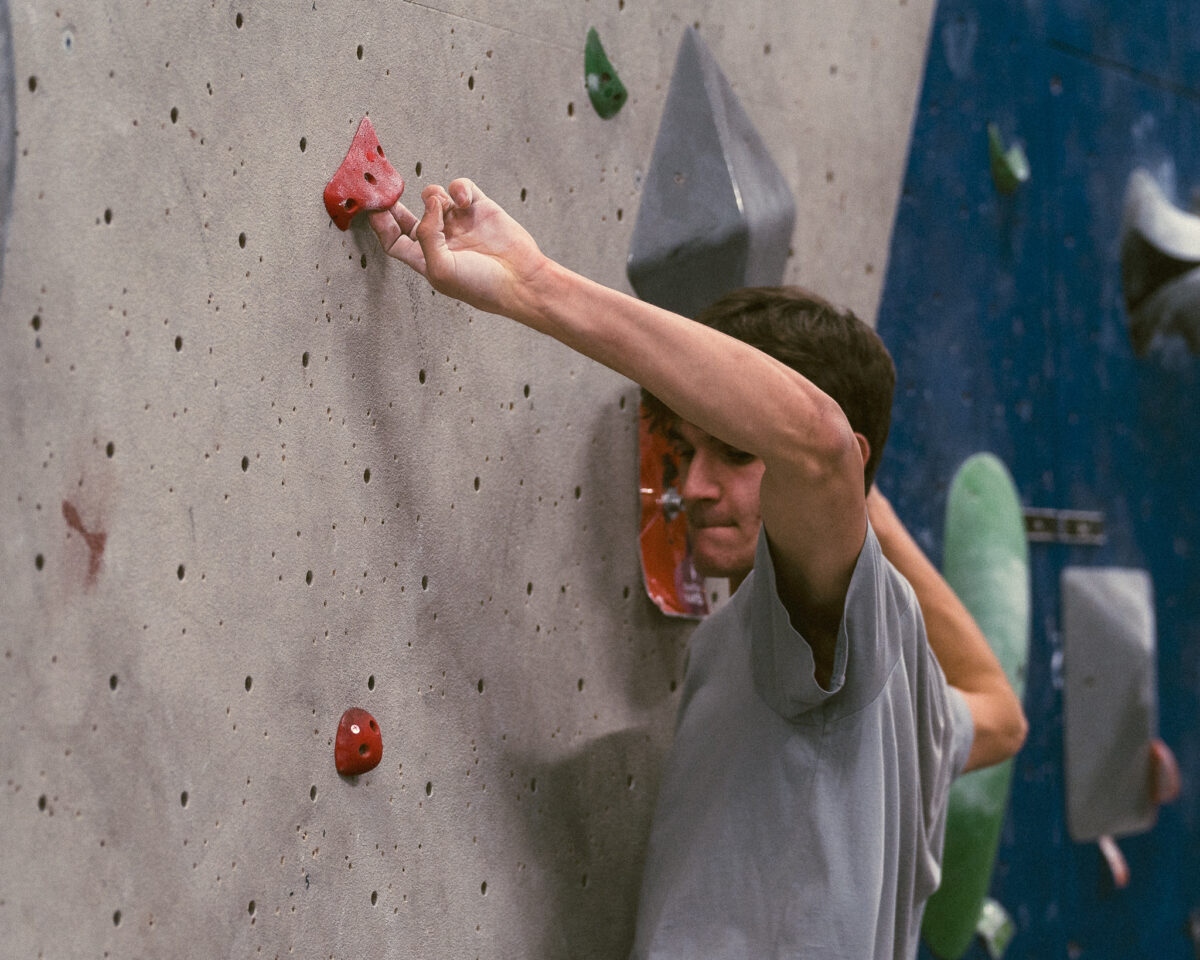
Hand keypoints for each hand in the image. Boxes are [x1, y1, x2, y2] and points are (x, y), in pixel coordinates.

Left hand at [369, 179, 547, 320]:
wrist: (522, 280)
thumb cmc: (482, 286)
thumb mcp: (441, 269)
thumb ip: (426, 236)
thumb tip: (428, 204)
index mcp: (426, 260)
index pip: (394, 240)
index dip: (381, 225)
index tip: (372, 208)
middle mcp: (441, 240)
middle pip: (407, 217)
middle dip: (395, 203)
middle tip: (386, 189)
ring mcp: (460, 223)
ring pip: (433, 196)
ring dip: (433, 196)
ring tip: (446, 207)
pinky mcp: (479, 208)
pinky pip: (460, 188)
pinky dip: (458, 189)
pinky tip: (464, 201)